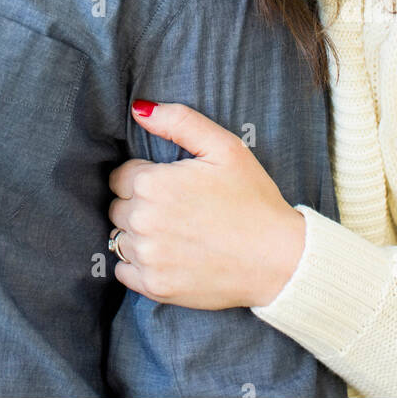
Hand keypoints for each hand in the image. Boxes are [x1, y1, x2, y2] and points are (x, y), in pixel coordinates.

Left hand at [108, 101, 306, 309]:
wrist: (278, 259)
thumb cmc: (252, 198)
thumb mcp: (224, 147)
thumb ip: (178, 121)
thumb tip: (139, 109)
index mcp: (152, 183)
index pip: (119, 176)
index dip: (144, 177)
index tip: (169, 185)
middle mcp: (142, 221)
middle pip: (118, 207)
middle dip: (138, 205)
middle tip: (175, 209)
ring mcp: (147, 257)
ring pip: (119, 238)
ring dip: (137, 234)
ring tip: (173, 233)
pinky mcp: (154, 287)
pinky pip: (123, 271)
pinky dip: (138, 264)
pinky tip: (166, 257)